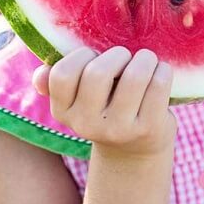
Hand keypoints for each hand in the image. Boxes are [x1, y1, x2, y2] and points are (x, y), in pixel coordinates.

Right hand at [32, 46, 175, 157]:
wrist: (136, 149)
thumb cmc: (107, 109)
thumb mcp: (79, 100)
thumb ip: (58, 83)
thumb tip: (40, 75)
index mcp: (63, 112)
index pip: (62, 74)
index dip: (82, 55)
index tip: (96, 56)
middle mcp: (87, 125)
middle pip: (98, 73)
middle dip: (117, 55)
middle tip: (126, 57)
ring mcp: (119, 129)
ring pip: (134, 77)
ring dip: (145, 59)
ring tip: (147, 60)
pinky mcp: (148, 129)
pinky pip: (158, 86)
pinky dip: (163, 71)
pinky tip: (161, 72)